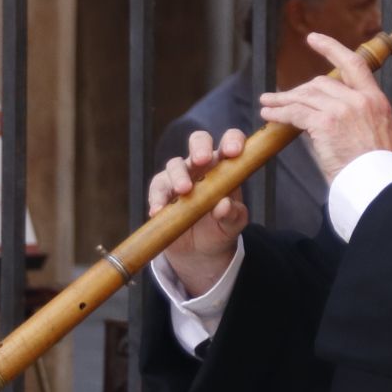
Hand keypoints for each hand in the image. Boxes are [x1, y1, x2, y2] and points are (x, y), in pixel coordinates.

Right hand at [150, 128, 250, 294]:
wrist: (200, 250)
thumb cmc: (221, 228)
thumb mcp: (232, 225)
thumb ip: (233, 215)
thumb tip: (224, 205)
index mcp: (225, 166)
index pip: (230, 142)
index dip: (233, 141)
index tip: (234, 152)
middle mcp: (202, 166)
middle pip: (199, 141)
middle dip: (200, 147)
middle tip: (202, 160)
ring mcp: (180, 176)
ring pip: (175, 164)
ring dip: (179, 176)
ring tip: (184, 191)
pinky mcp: (162, 192)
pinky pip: (158, 189)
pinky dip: (158, 199)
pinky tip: (158, 211)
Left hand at [260, 32, 391, 180]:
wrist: (378, 186)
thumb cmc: (374, 169)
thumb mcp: (373, 133)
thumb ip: (353, 116)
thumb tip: (321, 113)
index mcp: (376, 100)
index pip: (353, 64)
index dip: (331, 48)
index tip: (314, 39)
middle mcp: (361, 99)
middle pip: (321, 83)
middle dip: (299, 90)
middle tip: (282, 98)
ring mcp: (344, 109)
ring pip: (305, 96)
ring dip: (283, 100)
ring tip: (268, 104)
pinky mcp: (327, 123)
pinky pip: (296, 113)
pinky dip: (279, 113)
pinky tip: (269, 115)